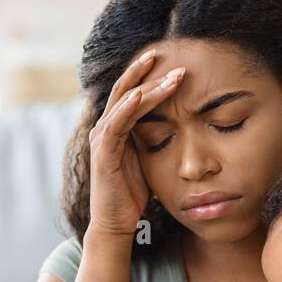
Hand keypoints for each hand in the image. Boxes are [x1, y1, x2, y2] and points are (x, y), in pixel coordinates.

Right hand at [87, 49, 185, 241]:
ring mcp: (101, 140)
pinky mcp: (103, 154)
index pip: (131, 92)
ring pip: (124, 104)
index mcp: (116, 127)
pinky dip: (126, 108)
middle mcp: (105, 129)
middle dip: (148, 72)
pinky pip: (114, 125)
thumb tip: (180, 123)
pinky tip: (140, 95)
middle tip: (172, 57)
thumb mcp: (148, 159)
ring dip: (147, 87)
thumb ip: (155, 138)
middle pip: (126, 90)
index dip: (148, 74)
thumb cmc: (133, 194)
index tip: (172, 59)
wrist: (116, 224)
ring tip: (168, 74)